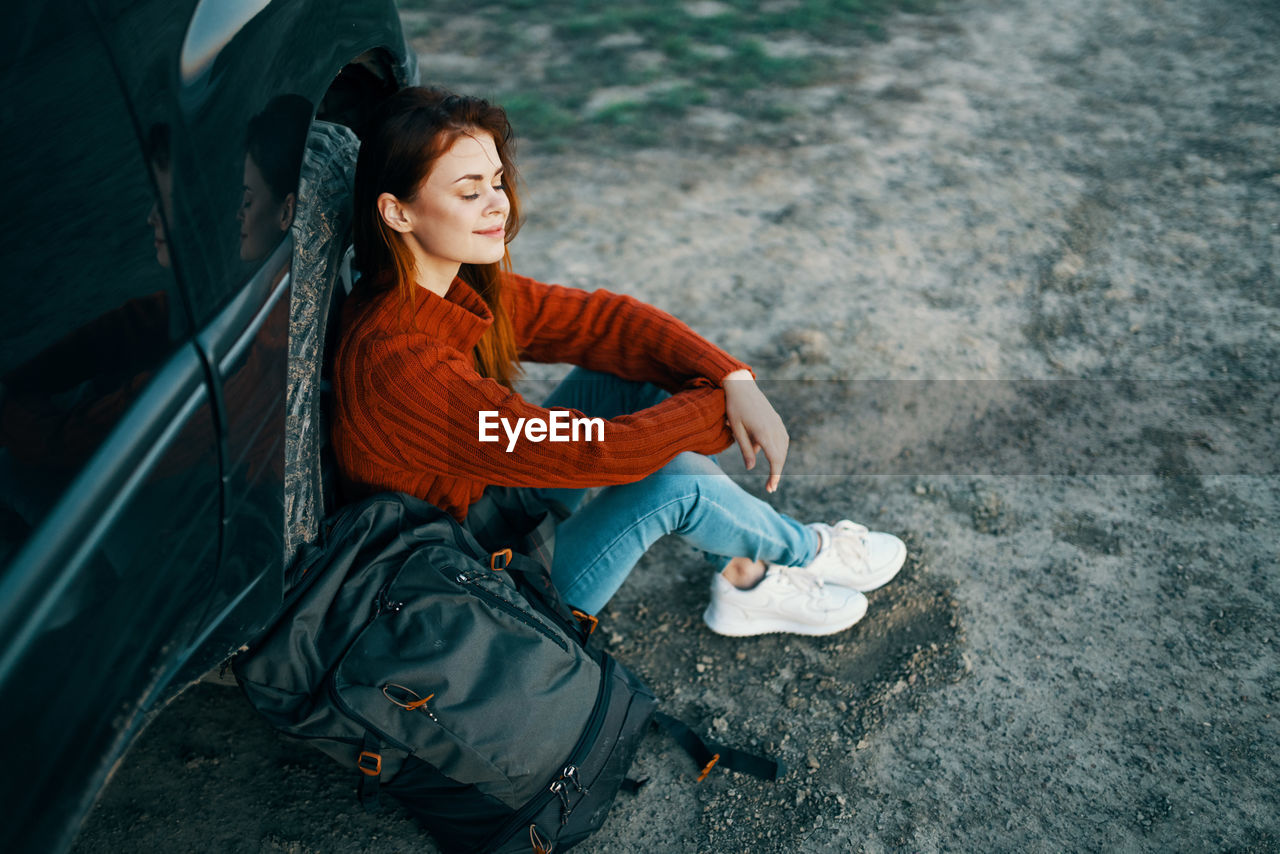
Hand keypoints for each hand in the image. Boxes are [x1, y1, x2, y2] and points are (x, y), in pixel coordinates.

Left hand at [722, 369, 787, 492]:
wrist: (741, 385)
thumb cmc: (734, 407)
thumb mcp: (736, 430)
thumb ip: (745, 449)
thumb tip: (751, 468)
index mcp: (764, 433)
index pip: (775, 460)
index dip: (774, 476)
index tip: (771, 488)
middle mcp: (774, 429)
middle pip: (781, 456)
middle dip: (777, 473)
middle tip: (770, 487)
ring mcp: (777, 423)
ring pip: (783, 448)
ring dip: (778, 462)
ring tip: (771, 474)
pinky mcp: (776, 419)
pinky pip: (782, 439)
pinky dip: (779, 450)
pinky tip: (771, 454)